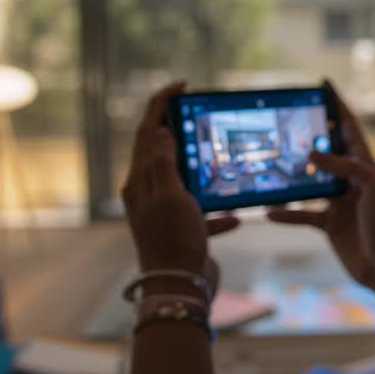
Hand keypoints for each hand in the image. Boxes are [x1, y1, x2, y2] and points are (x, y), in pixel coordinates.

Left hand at [121, 83, 240, 293]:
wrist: (180, 287)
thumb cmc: (173, 240)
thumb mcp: (169, 195)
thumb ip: (164, 162)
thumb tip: (158, 130)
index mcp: (139, 181)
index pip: (146, 131)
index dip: (160, 104)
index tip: (181, 86)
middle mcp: (148, 194)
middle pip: (161, 152)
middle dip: (179, 130)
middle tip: (200, 113)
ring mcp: (165, 214)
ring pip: (184, 181)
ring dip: (202, 169)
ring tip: (221, 159)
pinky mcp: (182, 232)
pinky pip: (203, 214)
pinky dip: (218, 212)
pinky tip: (235, 216)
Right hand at [267, 82, 374, 297]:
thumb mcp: (374, 188)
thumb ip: (345, 167)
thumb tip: (313, 153)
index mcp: (372, 167)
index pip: (352, 131)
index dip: (339, 108)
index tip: (326, 86)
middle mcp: (356, 182)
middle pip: (330, 153)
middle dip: (312, 137)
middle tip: (289, 123)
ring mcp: (342, 203)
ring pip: (313, 183)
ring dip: (295, 176)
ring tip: (274, 162)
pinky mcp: (331, 224)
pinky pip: (304, 214)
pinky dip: (288, 214)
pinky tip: (270, 211)